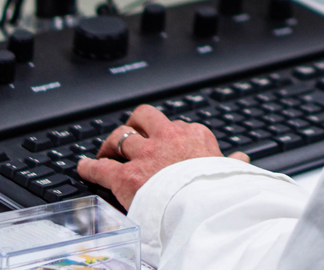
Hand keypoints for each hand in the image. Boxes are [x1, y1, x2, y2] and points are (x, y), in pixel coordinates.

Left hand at [76, 104, 247, 206]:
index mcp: (195, 136)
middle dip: (135, 124)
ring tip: (107, 150)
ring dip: (111, 143)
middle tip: (130, 134)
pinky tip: (82, 167)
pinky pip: (101, 167)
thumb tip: (241, 159)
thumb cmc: (220, 190)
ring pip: (120, 136)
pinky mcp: (126, 176)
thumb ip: (231, 163)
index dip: (167, 134)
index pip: (177, 125)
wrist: (206, 207)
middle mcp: (168, 138)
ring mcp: (145, 155)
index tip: (164, 142)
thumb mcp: (231, 171)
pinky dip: (89, 166)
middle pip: (144, 117)